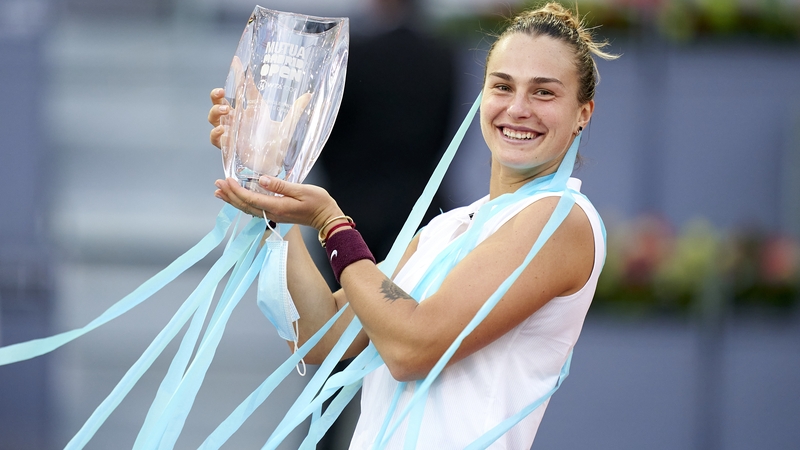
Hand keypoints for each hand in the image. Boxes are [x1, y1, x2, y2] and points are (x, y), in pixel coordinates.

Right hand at [207, 57, 311, 177]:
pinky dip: (216, 133)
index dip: (237, 74)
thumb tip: (309, 95)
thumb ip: (296, 110)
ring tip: (225, 110)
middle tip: (222, 93)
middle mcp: (239, 118)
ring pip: (214, 117)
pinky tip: (223, 130)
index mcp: (252, 108)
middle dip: (216, 95)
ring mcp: (232, 131)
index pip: (242, 88)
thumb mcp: (288, 125)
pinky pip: (216, 138)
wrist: (274, 164)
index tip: (236, 61)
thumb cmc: (278, 144)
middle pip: (219, 101)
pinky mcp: (229, 146)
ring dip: (215, 111)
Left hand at [214, 176, 343, 230]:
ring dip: (233, 200)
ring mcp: (274, 215)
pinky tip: (237, 200)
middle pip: (245, 205)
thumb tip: (262, 180)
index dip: (236, 190)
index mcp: (277, 206)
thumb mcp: (302, 190)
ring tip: (220, 192)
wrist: (327, 218)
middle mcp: (272, 213)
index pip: (251, 198)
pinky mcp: (276, 214)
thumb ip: (280, 186)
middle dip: (229, 195)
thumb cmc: (318, 202)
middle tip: (216, 184)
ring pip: (248, 208)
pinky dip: (243, 203)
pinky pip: (254, 209)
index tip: (227, 179)